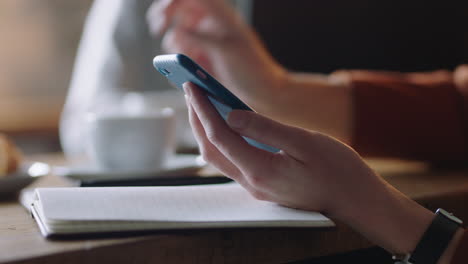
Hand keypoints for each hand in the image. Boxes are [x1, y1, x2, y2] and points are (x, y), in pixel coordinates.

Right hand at [146, 0, 286, 109]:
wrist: (263, 94)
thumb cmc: (252, 68)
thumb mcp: (225, 49)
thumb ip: (199, 38)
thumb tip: (175, 32)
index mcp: (219, 14)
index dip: (173, 2)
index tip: (164, 17)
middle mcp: (209, 25)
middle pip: (178, 11)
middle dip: (164, 17)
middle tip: (158, 28)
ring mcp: (204, 43)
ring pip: (176, 36)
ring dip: (174, 46)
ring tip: (187, 59)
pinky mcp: (200, 61)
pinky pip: (180, 57)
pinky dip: (177, 63)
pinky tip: (185, 72)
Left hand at [183, 82, 376, 212]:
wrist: (354, 199)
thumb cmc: (337, 170)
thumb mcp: (304, 142)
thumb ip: (265, 128)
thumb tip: (230, 114)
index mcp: (261, 171)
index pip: (220, 136)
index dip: (204, 109)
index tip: (192, 86)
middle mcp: (252, 183)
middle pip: (211, 148)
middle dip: (197, 118)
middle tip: (191, 90)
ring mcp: (256, 187)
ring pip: (219, 157)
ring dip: (206, 130)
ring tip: (202, 103)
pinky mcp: (262, 184)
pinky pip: (233, 160)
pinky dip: (222, 139)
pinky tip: (225, 123)